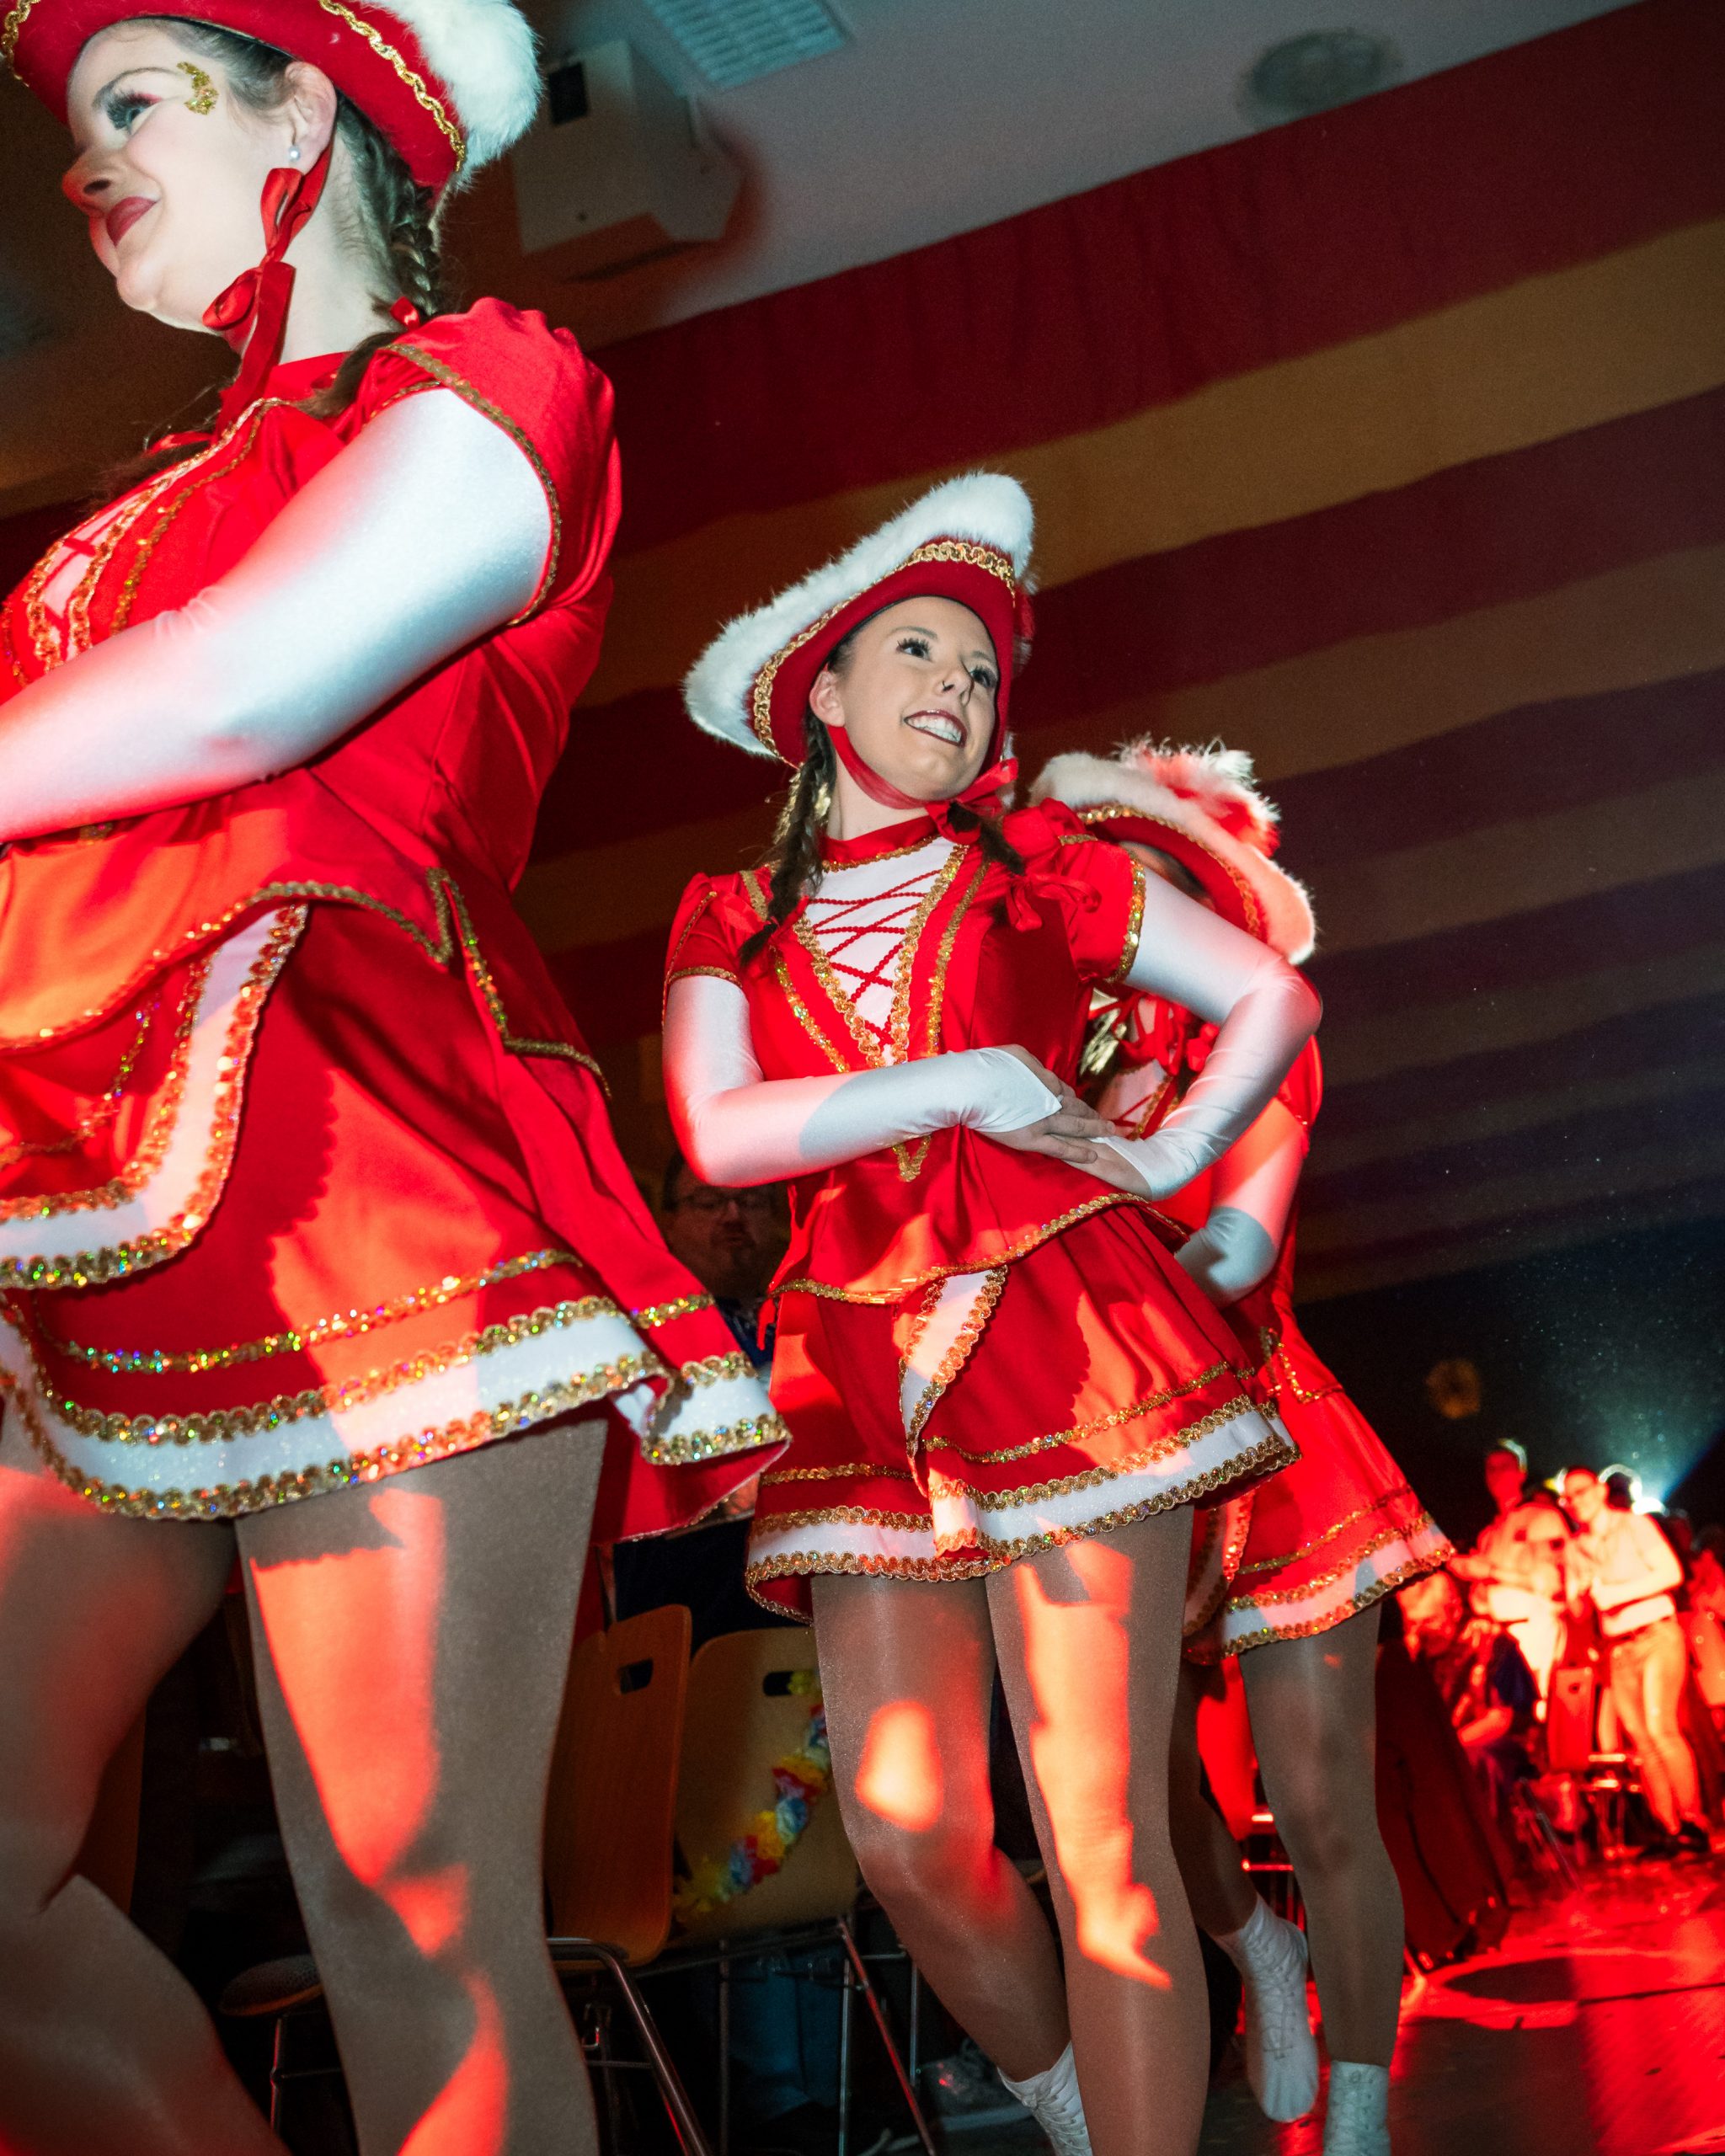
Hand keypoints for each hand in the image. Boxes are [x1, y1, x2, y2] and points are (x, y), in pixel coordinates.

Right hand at [985, 1046, 1115, 1166]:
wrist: (971, 1086)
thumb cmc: (987, 1067)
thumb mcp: (1015, 1054)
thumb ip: (1032, 1066)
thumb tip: (1039, 1073)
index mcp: (1045, 1081)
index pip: (1065, 1091)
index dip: (1073, 1099)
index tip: (1078, 1104)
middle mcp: (1050, 1101)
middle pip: (1077, 1109)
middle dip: (1093, 1115)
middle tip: (1108, 1122)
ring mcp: (1043, 1121)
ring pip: (1076, 1127)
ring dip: (1095, 1130)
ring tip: (1109, 1134)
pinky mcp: (1032, 1139)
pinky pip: (1060, 1148)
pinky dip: (1078, 1152)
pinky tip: (1092, 1155)